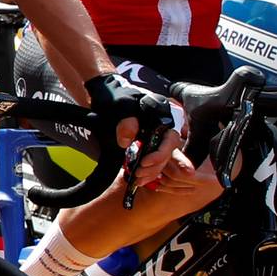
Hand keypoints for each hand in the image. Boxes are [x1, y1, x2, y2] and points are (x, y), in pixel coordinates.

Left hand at [82, 71, 182, 187]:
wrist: (106, 96)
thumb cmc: (115, 97)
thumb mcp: (119, 106)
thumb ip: (125, 122)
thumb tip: (126, 141)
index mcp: (161, 115)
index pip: (170, 139)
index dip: (160, 154)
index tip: (144, 162)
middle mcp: (163, 126)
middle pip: (168, 152)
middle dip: (154, 166)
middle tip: (138, 174)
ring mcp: (157, 135)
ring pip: (162, 159)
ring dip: (151, 172)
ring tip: (137, 179)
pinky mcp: (149, 143)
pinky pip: (154, 160)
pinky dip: (148, 171)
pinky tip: (139, 179)